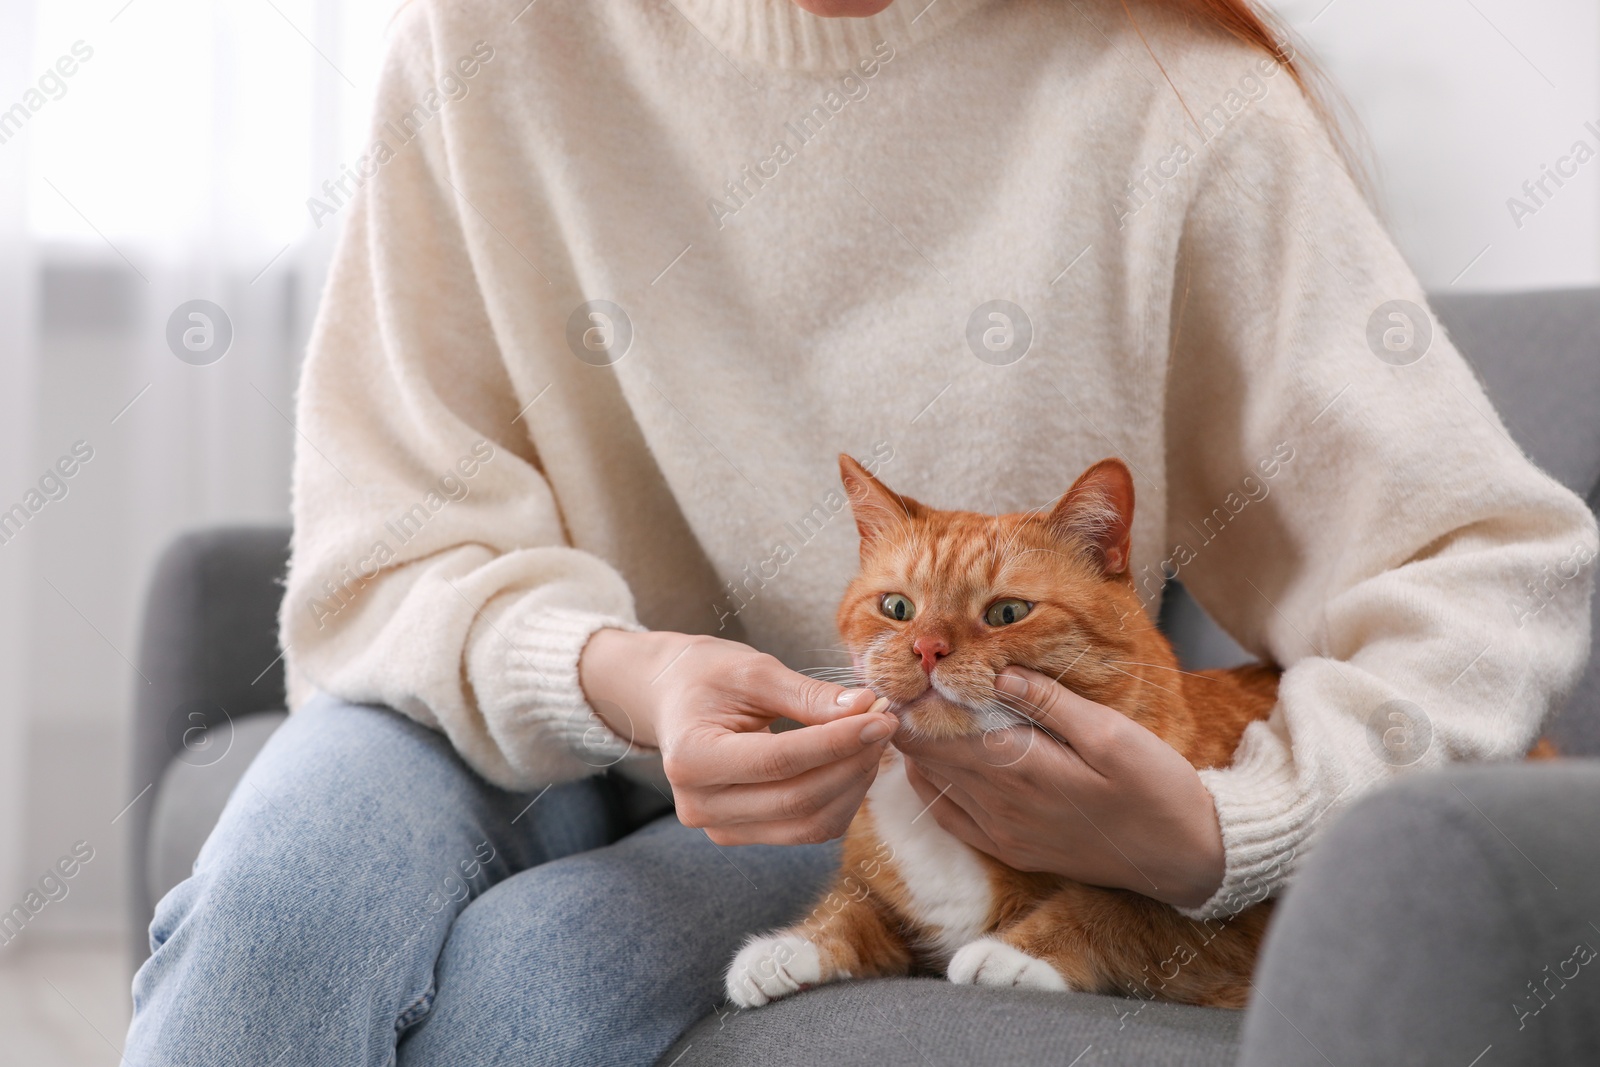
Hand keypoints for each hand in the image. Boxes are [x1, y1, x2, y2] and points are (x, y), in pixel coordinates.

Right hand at [579, 629, 896, 846]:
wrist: (672, 698)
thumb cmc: (708, 677)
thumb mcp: (754, 671)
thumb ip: (808, 695)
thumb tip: (865, 707)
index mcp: (691, 757)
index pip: (779, 760)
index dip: (838, 741)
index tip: (880, 716)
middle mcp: (699, 805)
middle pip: (798, 800)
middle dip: (853, 762)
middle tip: (885, 723)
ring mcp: (719, 828)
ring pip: (809, 824)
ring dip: (853, 784)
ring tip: (871, 740)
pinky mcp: (741, 835)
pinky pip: (806, 830)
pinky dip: (840, 799)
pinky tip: (852, 762)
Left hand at [895, 667, 1224, 908]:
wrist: (1181, 856)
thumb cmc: (1154, 787)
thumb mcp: (1111, 733)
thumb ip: (1050, 703)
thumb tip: (999, 673)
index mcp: (1023, 769)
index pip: (941, 733)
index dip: (912, 703)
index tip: (895, 671)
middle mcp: (1002, 806)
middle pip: (930, 758)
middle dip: (908, 721)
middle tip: (892, 683)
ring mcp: (1003, 833)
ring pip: (935, 787)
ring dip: (917, 751)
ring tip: (905, 713)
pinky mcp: (1012, 850)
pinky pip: (952, 819)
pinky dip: (932, 788)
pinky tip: (927, 765)